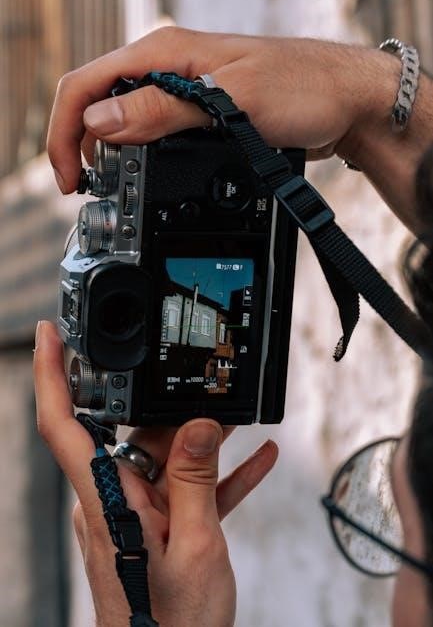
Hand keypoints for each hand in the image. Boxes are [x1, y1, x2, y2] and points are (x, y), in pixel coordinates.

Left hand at [34, 321, 277, 625]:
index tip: (52, 335)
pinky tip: (256, 458)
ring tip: (241, 420)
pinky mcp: (158, 525)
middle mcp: (113, 499)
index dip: (52, 375)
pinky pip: (187, 488)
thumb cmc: (172, 624)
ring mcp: (135, 512)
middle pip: (136, 434)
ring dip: (204, 441)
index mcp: (107, 499)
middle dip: (173, 411)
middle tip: (211, 394)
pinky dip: (219, 474)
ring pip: (166, 458)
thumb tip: (198, 423)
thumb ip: (194, 478)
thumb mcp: (194, 544)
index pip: (63, 424)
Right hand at [47, 28, 432, 233]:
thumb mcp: (229, 102)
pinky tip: (140, 174)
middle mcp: (167, 66)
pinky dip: (138, 154)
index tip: (70, 180)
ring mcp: (182, 89)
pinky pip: (152, 130)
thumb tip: (102, 122)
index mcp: (165, 52)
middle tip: (84, 192)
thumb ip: (162, 110)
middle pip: (98, 101)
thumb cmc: (302, 90)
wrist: (344, 103)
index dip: (67, 133)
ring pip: (122, 118)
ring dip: (107, 152)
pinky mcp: (198, 111)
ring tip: (106, 189)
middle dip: (80, 145)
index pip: (88, 84)